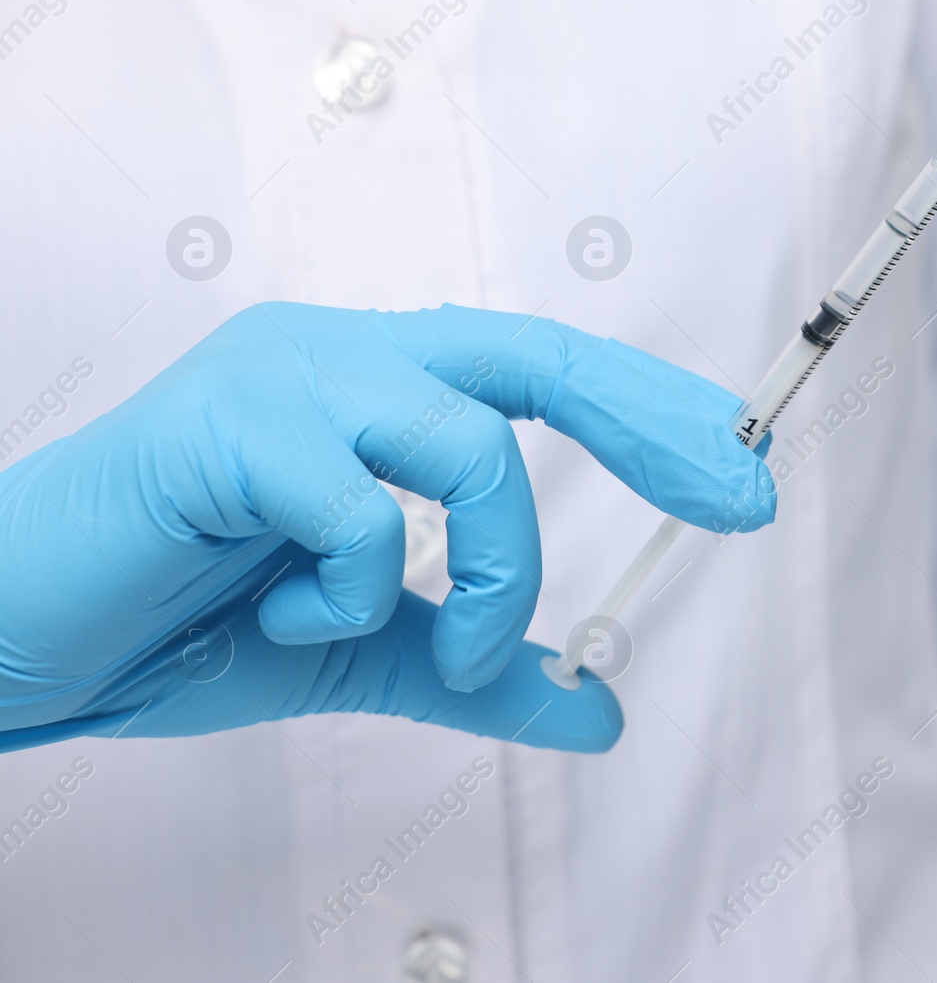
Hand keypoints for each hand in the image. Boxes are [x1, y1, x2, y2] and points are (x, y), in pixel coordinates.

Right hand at [0, 303, 774, 752]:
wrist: (25, 633)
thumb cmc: (185, 619)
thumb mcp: (363, 650)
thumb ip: (474, 667)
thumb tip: (598, 709)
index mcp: (374, 385)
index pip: (540, 367)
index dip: (646, 407)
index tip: (735, 467)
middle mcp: (338, 355)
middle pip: (535, 355)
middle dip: (652, 423)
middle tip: (737, 493)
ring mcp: (281, 376)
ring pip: (467, 440)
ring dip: (493, 563)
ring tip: (462, 638)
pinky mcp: (224, 424)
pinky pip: (358, 508)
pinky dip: (355, 591)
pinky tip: (293, 619)